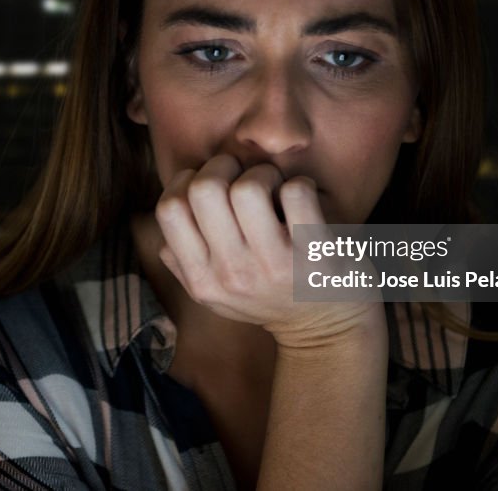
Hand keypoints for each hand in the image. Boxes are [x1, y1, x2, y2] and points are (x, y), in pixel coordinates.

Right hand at [155, 154, 384, 348]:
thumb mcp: (216, 295)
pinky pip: (296, 192)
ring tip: (274, 187)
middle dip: (223, 166)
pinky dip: (301, 184)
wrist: (328, 331)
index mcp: (202, 280)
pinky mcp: (315, 253)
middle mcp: (233, 274)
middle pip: (204, 189)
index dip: (187, 180)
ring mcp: (274, 265)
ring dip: (263, 174)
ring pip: (248, 188)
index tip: (211, 183)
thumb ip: (184, 262)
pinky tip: (304, 199)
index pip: (169, 210)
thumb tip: (170, 216)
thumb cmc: (269, 298)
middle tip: (243, 177)